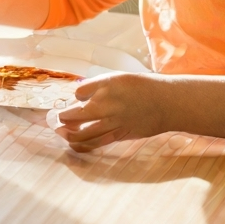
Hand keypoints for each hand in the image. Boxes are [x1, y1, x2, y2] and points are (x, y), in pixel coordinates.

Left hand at [52, 73, 166, 151]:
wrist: (168, 102)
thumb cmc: (142, 87)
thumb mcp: (118, 78)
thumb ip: (97, 87)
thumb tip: (78, 97)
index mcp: (108, 85)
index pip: (79, 92)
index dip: (76, 96)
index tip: (78, 99)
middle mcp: (110, 103)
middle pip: (77, 115)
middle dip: (62, 118)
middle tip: (56, 119)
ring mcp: (115, 121)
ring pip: (85, 133)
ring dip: (69, 134)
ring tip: (60, 132)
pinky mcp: (122, 134)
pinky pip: (98, 142)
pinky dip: (84, 145)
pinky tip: (74, 144)